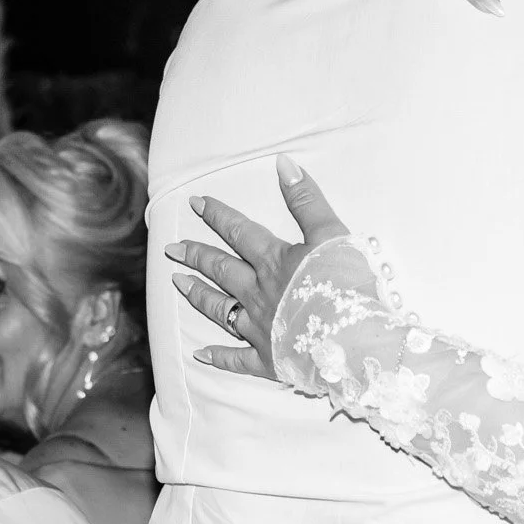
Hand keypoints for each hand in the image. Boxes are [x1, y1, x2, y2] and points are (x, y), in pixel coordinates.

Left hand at [166, 155, 351, 378]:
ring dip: (198, 295)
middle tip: (170, 249)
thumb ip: (306, 199)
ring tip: (177, 284)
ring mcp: (260, 328)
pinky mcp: (268, 359)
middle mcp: (258, 293)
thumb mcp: (331, 232)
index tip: (194, 203)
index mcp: (273, 261)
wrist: (354, 338)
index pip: (239, 232)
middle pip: (221, 269)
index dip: (217, 215)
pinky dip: (218, 356)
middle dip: (195, 256)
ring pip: (221, 309)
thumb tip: (283, 163)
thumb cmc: (346, 284)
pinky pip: (236, 358)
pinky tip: (200, 355)